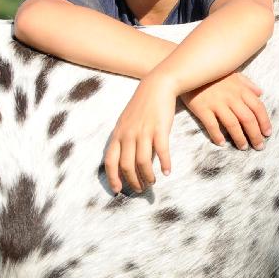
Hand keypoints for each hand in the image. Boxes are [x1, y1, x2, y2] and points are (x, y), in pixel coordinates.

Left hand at [105, 73, 176, 193]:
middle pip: (127, 165)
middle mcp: (128, 134)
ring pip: (143, 162)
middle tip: (140, 189)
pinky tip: (168, 171)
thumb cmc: (143, 105)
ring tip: (152, 182)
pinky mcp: (159, 129)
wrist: (157, 86)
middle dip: (133, 181)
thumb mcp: (128, 122)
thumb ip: (126, 139)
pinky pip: (161, 151)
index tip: (118, 190)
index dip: (113, 178)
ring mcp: (143, 132)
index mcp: (118, 134)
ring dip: (147, 176)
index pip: (110, 161)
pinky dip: (165, 163)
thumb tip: (129, 159)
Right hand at [180, 70, 271, 149]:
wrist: (186, 70)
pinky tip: (222, 143)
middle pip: (247, 119)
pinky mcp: (201, 108)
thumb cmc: (211, 73)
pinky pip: (212, 125)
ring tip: (243, 147)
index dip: (264, 122)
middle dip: (255, 135)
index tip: (267, 133)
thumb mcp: (232, 73)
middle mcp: (230, 97)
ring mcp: (216, 103)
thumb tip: (260, 93)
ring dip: (239, 138)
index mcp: (240, 89)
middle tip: (259, 146)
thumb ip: (247, 83)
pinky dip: (217, 136)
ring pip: (232, 124)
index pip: (258, 107)